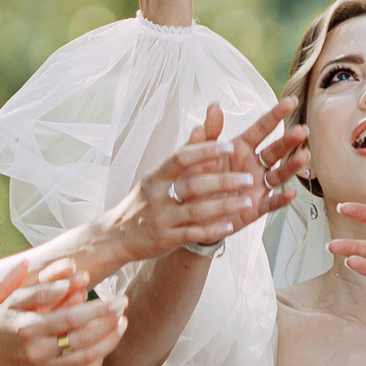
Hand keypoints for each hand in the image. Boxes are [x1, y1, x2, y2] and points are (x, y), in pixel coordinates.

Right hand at [0, 278, 126, 365]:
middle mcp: (39, 352)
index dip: (98, 310)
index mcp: (28, 328)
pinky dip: (98, 361)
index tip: (116, 298)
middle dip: (109, 322)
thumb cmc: (1, 323)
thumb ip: (38, 288)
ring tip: (122, 322)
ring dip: (109, 341)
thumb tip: (69, 279)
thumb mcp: (11, 300)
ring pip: (87, 359)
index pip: (71, 319)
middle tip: (123, 304)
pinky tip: (105, 344)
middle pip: (83, 340)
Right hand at [95, 103, 295, 274]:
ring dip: (224, 206)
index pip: (181, 157)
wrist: (117, 235)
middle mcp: (158, 194)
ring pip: (196, 210)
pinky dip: (212, 230)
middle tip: (249, 178)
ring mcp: (162, 218)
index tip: (230, 146)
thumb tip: (202, 126)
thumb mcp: (158, 176)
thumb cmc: (145, 201)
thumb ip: (184, 154)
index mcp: (157, 175)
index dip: (205, 151)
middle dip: (223, 181)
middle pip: (193, 185)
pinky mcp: (166, 239)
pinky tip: (231, 226)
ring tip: (248, 202)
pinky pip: (193, 233)